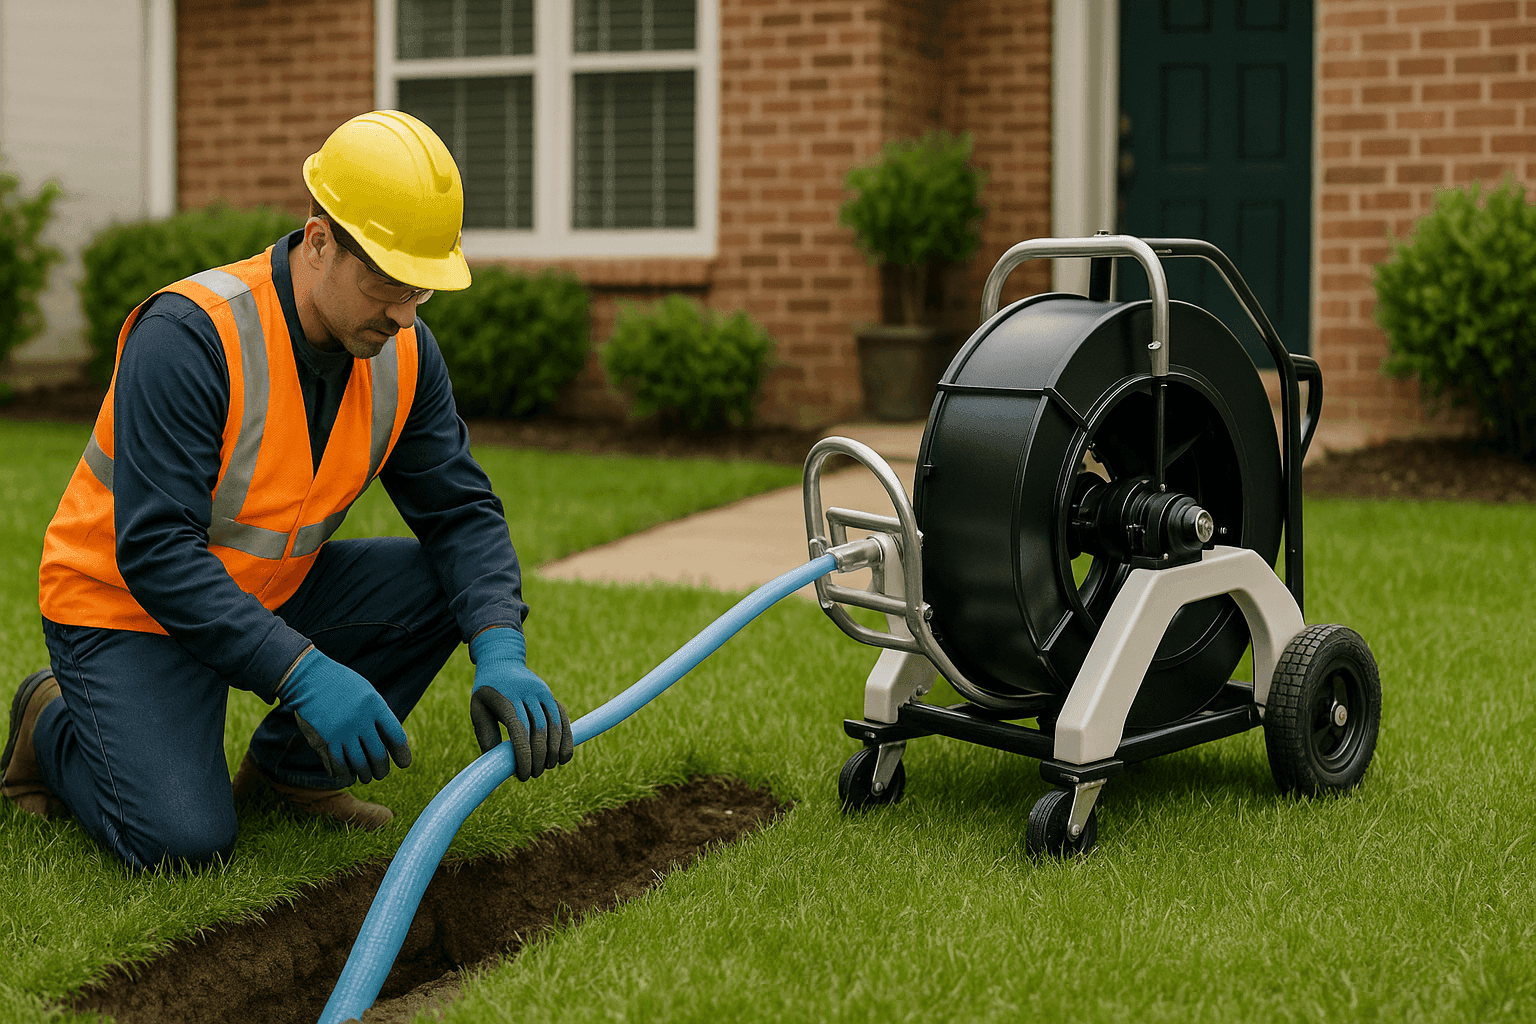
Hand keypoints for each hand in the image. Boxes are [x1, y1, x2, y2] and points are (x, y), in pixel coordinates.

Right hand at [279, 647, 410, 783]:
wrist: (310, 678)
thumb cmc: (342, 685)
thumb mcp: (367, 693)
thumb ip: (379, 715)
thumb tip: (391, 742)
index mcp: (375, 706)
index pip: (396, 736)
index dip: (402, 754)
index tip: (404, 764)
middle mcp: (361, 720)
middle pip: (379, 755)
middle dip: (382, 769)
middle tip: (381, 773)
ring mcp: (343, 731)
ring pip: (360, 764)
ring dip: (365, 774)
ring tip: (367, 776)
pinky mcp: (325, 739)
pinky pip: (339, 764)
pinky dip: (345, 774)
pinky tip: (348, 776)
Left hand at [468, 628, 573, 780]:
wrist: (501, 660)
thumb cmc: (486, 690)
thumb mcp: (477, 709)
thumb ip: (486, 734)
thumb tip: (498, 763)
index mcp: (506, 697)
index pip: (519, 729)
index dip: (524, 754)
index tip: (523, 774)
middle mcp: (527, 693)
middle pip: (539, 729)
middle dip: (540, 756)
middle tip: (534, 774)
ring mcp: (542, 692)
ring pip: (554, 724)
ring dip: (554, 751)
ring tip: (548, 768)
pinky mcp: (550, 695)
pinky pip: (563, 718)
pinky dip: (567, 739)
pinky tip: (564, 757)